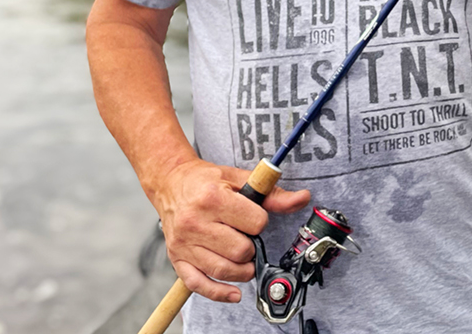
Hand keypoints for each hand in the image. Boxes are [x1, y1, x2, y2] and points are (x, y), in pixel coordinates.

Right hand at [153, 159, 310, 301]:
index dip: (260, 221)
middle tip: (245, 235)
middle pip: (241, 250)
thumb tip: (302, 199)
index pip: (255, 223)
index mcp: (212, 198)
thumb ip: (271, 193)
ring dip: (242, 269)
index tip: (253, 217)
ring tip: (243, 257)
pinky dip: (219, 292)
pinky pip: (199, 284)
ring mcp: (185, 244)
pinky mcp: (177, 259)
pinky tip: (233, 292)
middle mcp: (195, 222)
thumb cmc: (204, 181)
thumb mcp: (238, 178)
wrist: (170, 183)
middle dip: (251, 246)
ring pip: (224, 270)